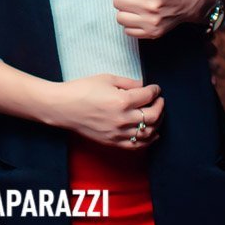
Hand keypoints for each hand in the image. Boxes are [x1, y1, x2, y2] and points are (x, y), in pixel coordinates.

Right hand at [45, 74, 163, 149]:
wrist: (63, 107)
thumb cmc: (82, 90)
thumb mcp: (106, 79)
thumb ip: (128, 82)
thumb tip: (143, 86)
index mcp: (122, 101)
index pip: (148, 96)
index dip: (155, 90)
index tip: (156, 88)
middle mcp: (123, 119)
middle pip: (153, 116)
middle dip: (160, 106)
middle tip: (159, 100)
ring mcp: (118, 133)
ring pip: (148, 133)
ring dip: (158, 123)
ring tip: (157, 114)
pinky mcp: (113, 142)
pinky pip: (137, 145)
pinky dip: (148, 140)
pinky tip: (153, 133)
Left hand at [113, 0, 211, 38]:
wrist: (191, 1)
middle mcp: (151, 6)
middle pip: (117, 2)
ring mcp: (152, 22)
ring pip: (120, 17)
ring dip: (125, 11)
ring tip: (135, 6)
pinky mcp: (153, 33)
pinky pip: (128, 31)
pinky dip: (131, 24)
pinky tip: (140, 17)